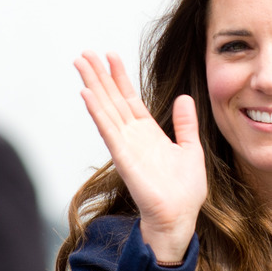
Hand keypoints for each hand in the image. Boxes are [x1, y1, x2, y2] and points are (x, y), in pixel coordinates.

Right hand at [74, 51, 207, 261]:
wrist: (180, 217)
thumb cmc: (184, 190)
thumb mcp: (190, 148)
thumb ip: (185, 124)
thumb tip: (185, 98)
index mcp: (149, 133)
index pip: (130, 99)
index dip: (120, 77)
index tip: (110, 56)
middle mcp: (134, 136)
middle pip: (112, 99)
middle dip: (100, 75)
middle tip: (85, 53)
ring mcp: (126, 146)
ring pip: (106, 109)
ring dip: (93, 86)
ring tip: (81, 64)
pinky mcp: (124, 158)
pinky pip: (108, 130)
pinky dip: (98, 112)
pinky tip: (87, 94)